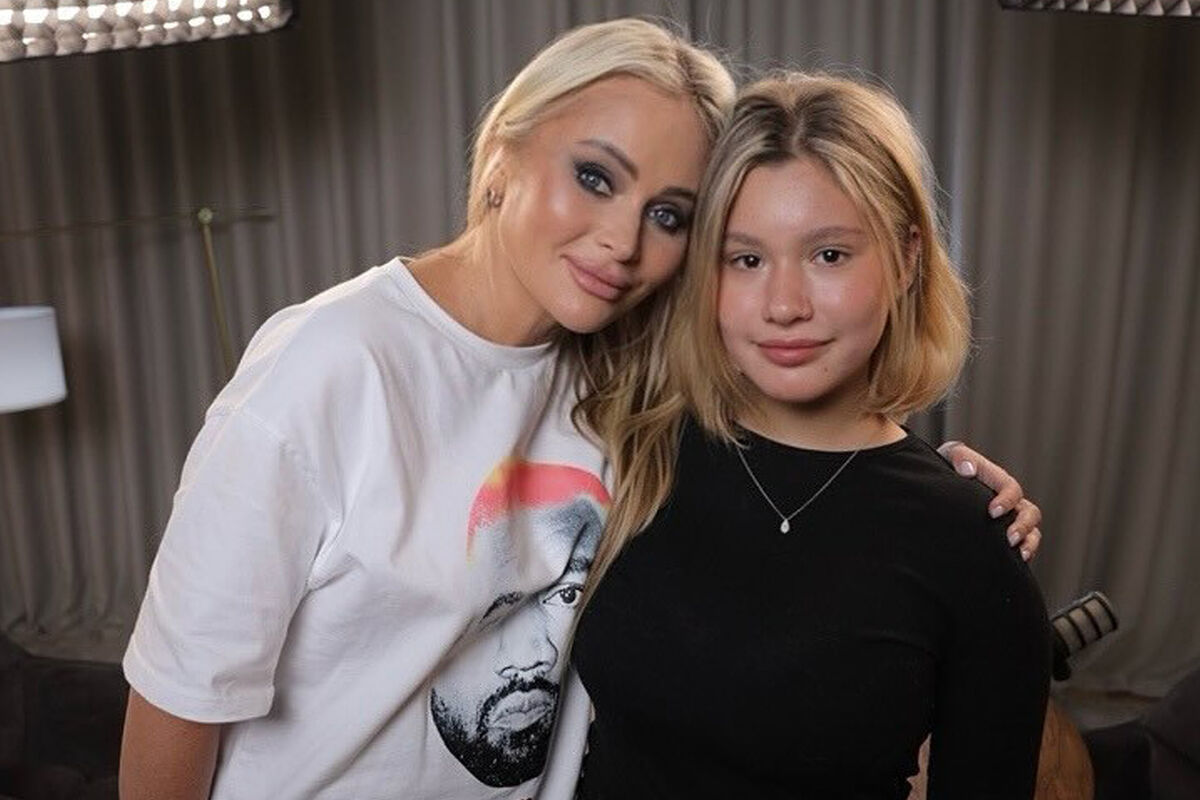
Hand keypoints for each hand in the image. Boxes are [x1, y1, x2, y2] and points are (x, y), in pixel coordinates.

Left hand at [937, 441, 1041, 561]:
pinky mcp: (1004, 534)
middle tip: (1009, 539)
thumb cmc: (948, 467)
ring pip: (1032, 531)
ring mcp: (1009, 518)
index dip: (1007, 500)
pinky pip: (1024, 545)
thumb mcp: (951, 456)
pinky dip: (1025, 553)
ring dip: (1029, 543)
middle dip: (1023, 526)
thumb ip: (960, 457)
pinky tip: (1015, 563)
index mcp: (998, 481)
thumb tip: (968, 470)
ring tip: (1020, 555)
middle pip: (1030, 512)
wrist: (941, 483)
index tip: (992, 512)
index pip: (1012, 489)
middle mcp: (1009, 501)